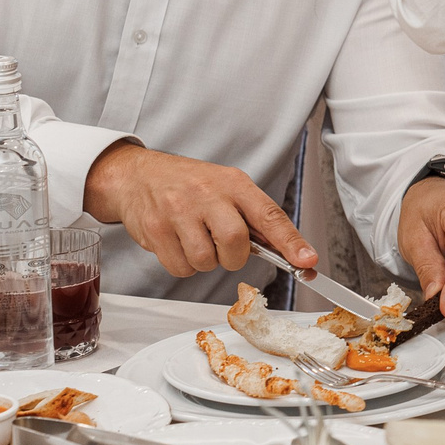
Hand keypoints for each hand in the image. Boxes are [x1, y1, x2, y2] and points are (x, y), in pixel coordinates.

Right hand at [83, 142, 314, 280]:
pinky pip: (180, 268)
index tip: (307, 260)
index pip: (269, 215)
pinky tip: (177, 243)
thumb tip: (286, 249)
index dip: (291, 242)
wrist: (137, 176)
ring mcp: (179, 212)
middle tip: (222, 247)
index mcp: (234, 184)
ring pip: (206, 262)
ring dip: (205, 261)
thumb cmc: (188, 184)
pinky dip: (183, 264)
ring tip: (195, 239)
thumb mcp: (225, 187)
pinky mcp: (156, 230)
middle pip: (235, 244)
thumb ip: (252, 216)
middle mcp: (208, 195)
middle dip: (232, 257)